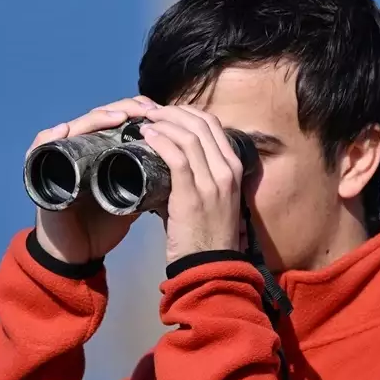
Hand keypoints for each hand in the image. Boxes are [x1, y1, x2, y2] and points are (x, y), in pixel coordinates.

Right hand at [31, 96, 157, 264]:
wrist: (77, 252)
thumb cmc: (101, 224)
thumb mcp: (131, 198)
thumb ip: (148, 183)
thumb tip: (178, 169)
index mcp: (101, 152)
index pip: (116, 120)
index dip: (137, 112)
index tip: (161, 112)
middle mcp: (79, 149)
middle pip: (98, 117)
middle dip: (123, 110)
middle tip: (146, 109)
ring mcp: (59, 158)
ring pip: (75, 126)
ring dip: (95, 119)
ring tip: (118, 117)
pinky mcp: (40, 172)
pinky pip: (41, 146)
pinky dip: (50, 136)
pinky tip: (66, 129)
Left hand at [138, 106, 244, 264]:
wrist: (211, 266)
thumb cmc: (206, 234)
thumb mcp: (211, 197)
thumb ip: (197, 175)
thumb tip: (168, 157)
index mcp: (234, 168)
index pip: (213, 125)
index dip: (187, 113)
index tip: (166, 113)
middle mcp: (228, 170)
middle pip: (201, 124)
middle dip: (173, 112)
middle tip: (151, 112)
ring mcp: (213, 182)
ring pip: (189, 136)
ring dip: (163, 123)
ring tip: (145, 121)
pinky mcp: (193, 194)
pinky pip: (177, 157)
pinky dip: (160, 141)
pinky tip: (147, 137)